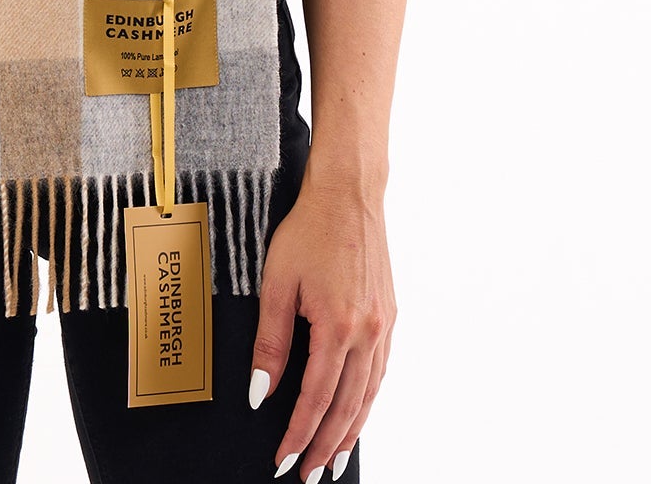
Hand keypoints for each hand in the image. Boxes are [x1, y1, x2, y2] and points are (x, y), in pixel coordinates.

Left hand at [249, 174, 395, 480]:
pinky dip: (368, 400)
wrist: (348, 194)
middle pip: (346, 407)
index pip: (314, 399)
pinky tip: (357, 411)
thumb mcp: (277, 283)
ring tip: (334, 459)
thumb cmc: (309, 230)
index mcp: (337, 327)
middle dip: (325, 446)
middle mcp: (367, 333)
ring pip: (369, 395)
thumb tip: (261, 391)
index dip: (297, 434)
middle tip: (308, 474)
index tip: (282, 459)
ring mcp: (383, 326)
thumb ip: (271, 341)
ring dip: (351, 431)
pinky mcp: (389, 316)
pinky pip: (380, 371)